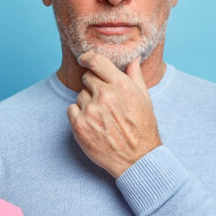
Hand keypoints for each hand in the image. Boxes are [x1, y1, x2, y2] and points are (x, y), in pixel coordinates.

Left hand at [66, 52, 161, 177]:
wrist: (136, 158)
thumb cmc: (142, 128)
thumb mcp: (144, 99)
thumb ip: (135, 76)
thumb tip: (133, 58)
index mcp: (121, 86)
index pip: (96, 61)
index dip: (87, 57)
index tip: (84, 59)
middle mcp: (104, 95)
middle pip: (87, 78)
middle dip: (94, 85)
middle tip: (105, 100)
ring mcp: (90, 110)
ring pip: (80, 95)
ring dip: (88, 102)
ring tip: (102, 116)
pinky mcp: (79, 125)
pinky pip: (71, 109)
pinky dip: (79, 114)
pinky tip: (93, 123)